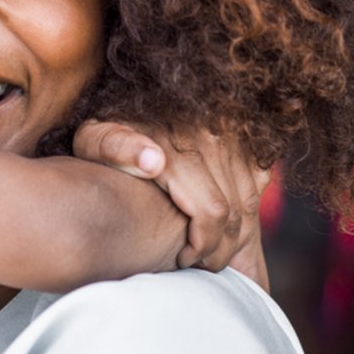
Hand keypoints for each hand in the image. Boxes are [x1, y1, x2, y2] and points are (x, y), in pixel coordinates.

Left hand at [72, 120, 269, 279]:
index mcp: (180, 145)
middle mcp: (213, 137)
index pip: (212, 213)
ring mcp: (233, 135)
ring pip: (251, 203)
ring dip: (237, 236)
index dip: (202, 246)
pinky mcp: (244, 135)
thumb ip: (115, 146)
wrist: (130, 88)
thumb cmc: (104, 124)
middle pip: (237, 214)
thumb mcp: (94, 135)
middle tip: (198, 265)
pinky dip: (249, 211)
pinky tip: (230, 229)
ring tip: (211, 252)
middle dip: (221, 249)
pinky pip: (259, 181)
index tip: (182, 260)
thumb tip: (153, 161)